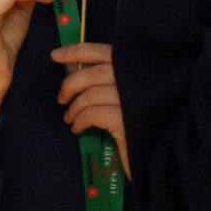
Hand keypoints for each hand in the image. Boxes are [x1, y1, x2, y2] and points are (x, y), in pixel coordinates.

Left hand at [51, 41, 131, 179]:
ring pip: (90, 95)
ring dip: (74, 107)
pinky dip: (79, 121)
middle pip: (93, 73)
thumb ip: (102, 81)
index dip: (77, 51)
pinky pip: (92, 114)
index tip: (55, 55)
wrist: (156, 159)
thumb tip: (71, 67)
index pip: (104, 52)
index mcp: (139, 69)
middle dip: (70, 84)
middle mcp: (139, 80)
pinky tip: (78, 129)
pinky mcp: (127, 121)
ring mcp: (134, 100)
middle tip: (62, 99)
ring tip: (70, 119)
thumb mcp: (121, 99)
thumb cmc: (138, 127)